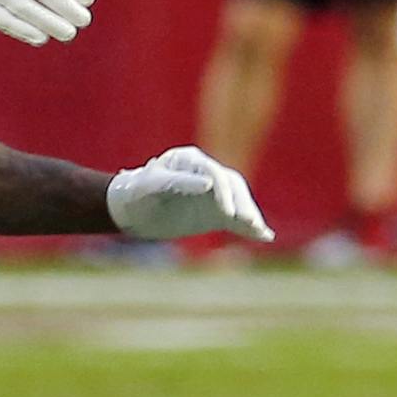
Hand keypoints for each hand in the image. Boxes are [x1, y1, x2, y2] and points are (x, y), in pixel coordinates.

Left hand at [107, 146, 274, 241]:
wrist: (132, 212)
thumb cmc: (136, 194)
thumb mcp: (151, 187)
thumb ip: (178, 182)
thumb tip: (208, 184)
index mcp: (189, 160)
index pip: (214, 173)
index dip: (222, 191)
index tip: (226, 212)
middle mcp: (205, 173)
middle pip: (232, 186)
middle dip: (242, 204)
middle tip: (247, 222)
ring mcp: (213, 193)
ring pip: (238, 201)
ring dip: (248, 215)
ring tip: (257, 229)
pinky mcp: (216, 213)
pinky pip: (236, 219)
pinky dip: (249, 227)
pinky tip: (264, 236)